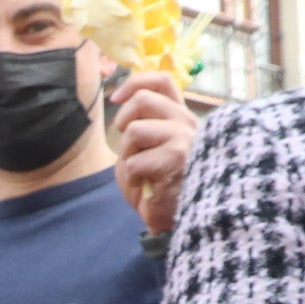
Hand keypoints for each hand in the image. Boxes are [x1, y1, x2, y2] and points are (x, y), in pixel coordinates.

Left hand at [110, 69, 196, 240]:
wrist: (172, 222)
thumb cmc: (155, 187)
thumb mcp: (144, 147)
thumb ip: (141, 121)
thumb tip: (121, 96)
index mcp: (181, 118)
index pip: (163, 81)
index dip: (135, 82)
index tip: (116, 98)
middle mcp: (188, 124)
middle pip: (143, 100)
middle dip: (123, 122)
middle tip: (129, 147)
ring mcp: (186, 140)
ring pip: (135, 130)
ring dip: (128, 154)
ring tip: (141, 171)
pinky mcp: (177, 160)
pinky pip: (134, 161)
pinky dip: (132, 178)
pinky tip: (145, 187)